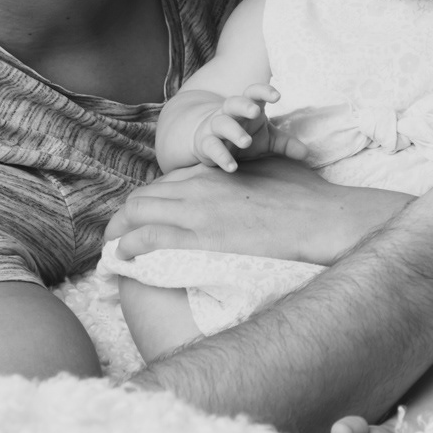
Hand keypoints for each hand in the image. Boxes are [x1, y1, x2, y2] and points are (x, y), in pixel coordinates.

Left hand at [105, 156, 411, 263]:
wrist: (320, 218)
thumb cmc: (305, 196)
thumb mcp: (272, 172)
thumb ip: (249, 174)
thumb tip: (248, 181)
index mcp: (215, 172)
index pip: (165, 185)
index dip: (149, 205)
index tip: (143, 221)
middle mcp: (198, 186)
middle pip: (143, 198)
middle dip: (124, 220)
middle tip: (117, 240)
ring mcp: (197, 210)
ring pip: (137, 214)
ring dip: (118, 234)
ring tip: (112, 253)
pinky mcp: (201, 236)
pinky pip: (149, 239)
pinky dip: (129, 249)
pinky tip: (123, 261)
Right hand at [191, 84, 308, 172]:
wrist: (207, 139)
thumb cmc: (243, 134)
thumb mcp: (266, 138)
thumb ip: (285, 144)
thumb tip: (307, 153)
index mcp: (247, 107)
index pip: (253, 92)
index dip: (264, 91)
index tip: (277, 96)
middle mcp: (230, 113)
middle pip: (234, 102)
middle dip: (244, 105)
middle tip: (255, 111)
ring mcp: (215, 127)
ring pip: (221, 123)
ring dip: (233, 132)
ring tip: (247, 142)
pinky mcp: (205, 143)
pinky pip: (211, 147)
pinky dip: (221, 157)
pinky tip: (232, 167)